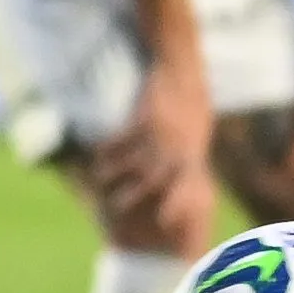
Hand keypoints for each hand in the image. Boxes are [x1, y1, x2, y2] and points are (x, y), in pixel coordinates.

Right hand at [89, 62, 213, 248]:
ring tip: (98, 177)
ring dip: (113, 172)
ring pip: (134, 162)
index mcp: (191, 154)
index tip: (164, 221)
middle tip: (116, 207)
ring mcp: (160, 134)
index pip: (188, 187)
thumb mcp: (196, 131)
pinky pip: (122, 139)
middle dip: (135, 195)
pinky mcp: (143, 119)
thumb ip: (189, 154)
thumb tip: (186, 172)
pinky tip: (96, 151)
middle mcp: (176, 149)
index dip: (176, 205)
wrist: (181, 71)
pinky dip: (107, 147)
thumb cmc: (191, 102)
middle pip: (156, 181)